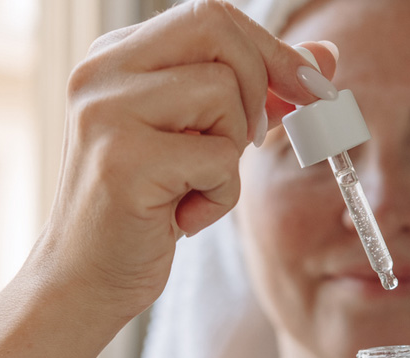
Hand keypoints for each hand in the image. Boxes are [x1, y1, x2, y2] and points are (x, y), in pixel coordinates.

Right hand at [32, 0, 336, 320]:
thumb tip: (323, 57)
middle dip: (257, 90)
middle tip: (240, 144)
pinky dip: (220, 197)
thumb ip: (259, 90)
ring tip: (191, 186)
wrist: (85, 279)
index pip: (212, 16)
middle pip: (220, 34)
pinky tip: (181, 216)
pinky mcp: (123, 160)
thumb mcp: (203, 138)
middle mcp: (101, 72)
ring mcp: (106, 113)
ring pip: (224, 95)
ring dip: (231, 154)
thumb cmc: (146, 209)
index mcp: (116, 56)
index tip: (307, 90)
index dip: (271, 50)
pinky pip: (219, 159)